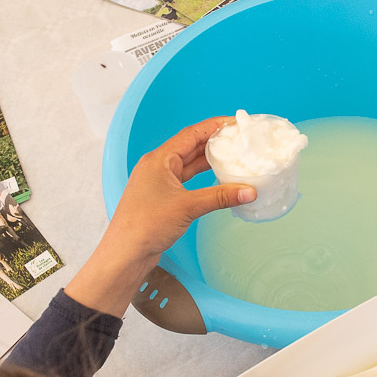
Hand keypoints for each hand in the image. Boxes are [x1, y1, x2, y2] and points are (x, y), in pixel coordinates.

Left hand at [65, 118, 255, 316]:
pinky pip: (185, 180)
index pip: (190, 134)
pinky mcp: (161, 197)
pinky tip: (216, 178)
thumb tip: (249, 191)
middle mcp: (157, 166)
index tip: (234, 123)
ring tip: (232, 156)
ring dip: (208, 160)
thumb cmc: (147, 225)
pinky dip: (201, 177)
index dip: (213, 126)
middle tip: (237, 140)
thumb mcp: (188, 206)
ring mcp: (158, 182)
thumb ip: (220, 197)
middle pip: (189, 147)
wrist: (126, 252)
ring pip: (188, 164)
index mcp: (159, 159)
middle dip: (213, 142)